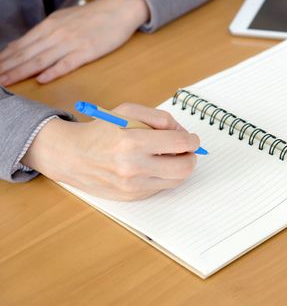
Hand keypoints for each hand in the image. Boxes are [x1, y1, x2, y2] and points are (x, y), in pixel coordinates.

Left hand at [0, 0, 148, 85]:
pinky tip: (41, 79)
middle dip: (8, 67)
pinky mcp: (87, 51)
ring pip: (41, 59)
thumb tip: (29, 45)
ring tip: (7, 81)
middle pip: (27, 53)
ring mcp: (72, 42)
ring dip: (22, 71)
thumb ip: (48, 32)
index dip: (6, 57)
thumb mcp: (65, 19)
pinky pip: (67, 63)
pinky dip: (53, 71)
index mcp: (50, 25)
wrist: (118, 10)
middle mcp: (57, 33)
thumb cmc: (93, 17)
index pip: (22, 44)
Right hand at [22, 103, 199, 200]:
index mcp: (131, 141)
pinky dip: (163, 176)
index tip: (192, 138)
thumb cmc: (101, 130)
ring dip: (180, 167)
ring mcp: (132, 186)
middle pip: (184, 168)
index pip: (180, 143)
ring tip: (170, 156)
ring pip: (176, 181)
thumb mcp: (128, 111)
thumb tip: (184, 133)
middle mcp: (132, 167)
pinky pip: (161, 187)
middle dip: (191, 157)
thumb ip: (160, 118)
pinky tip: (152, 166)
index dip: (192, 140)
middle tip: (187, 149)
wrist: (72, 156)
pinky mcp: (132, 197)